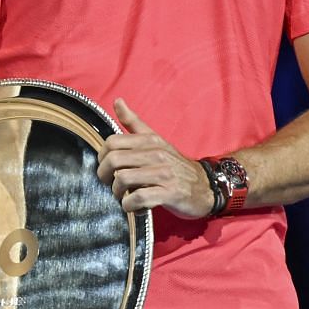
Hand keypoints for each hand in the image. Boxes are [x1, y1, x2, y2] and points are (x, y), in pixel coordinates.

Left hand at [98, 99, 212, 218]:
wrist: (206, 186)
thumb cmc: (175, 165)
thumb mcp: (156, 141)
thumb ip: (134, 123)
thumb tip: (117, 101)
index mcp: (150, 141)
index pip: (112, 142)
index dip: (102, 158)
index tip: (107, 168)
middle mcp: (156, 154)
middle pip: (113, 160)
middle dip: (105, 176)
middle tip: (111, 184)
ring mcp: (163, 174)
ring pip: (123, 179)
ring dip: (118, 193)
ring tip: (124, 196)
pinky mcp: (169, 193)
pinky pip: (138, 198)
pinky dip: (131, 206)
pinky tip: (136, 207)